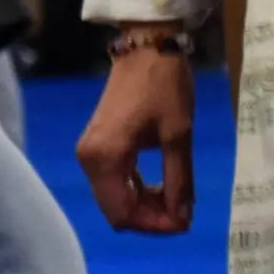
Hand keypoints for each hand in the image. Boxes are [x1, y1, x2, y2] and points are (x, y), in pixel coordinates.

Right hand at [79, 38, 195, 233]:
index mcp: (106, 157)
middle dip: (149, 218)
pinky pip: (113, 182)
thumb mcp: (178, 134)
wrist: (148, 48)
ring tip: (175, 200)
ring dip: (143, 205)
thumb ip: (179, 180)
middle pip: (115, 211)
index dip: (154, 225)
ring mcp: (90, 153)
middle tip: (183, 214)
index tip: (184, 224)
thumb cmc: (165, 86)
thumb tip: (183, 218)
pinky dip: (135, 190)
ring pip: (113, 198)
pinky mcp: (97, 146)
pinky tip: (160, 187)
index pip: (124, 213)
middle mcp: (89, 161)